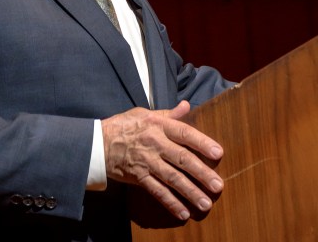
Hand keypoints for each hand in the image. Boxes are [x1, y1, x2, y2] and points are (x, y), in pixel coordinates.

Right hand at [101, 100, 223, 222]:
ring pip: (172, 178)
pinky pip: (157, 191)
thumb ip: (168, 114)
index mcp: (158, 125)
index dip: (202, 142)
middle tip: (218, 185)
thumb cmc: (125, 125)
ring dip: (190, 192)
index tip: (218, 153)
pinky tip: (183, 212)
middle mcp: (155, 143)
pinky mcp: (139, 177)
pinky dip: (170, 202)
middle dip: (201, 173)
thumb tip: (187, 105)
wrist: (99, 143)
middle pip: (182, 159)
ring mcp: (147, 162)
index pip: (184, 133)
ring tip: (205, 203)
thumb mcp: (145, 113)